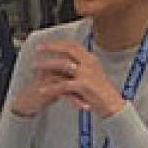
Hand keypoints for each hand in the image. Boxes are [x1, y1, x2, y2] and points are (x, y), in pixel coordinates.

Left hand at [11, 43, 125, 118]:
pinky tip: (42, 90)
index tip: (48, 44)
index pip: (74, 45)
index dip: (60, 43)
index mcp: (91, 59)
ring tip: (35, 68)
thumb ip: (84, 67)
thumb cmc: (103, 92)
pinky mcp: (83, 86)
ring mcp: (86, 73)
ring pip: (63, 65)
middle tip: (38, 49)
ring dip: (47, 65)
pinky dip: (50, 87)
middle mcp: (89, 63)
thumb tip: (71, 62)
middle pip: (68, 50)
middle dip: (51, 48)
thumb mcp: (95, 74)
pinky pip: (63, 85)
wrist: (112, 104)